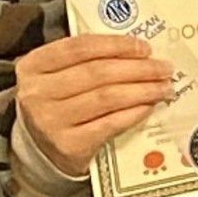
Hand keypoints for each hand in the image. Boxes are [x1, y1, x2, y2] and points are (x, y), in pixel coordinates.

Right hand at [15, 34, 173, 178]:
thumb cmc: (57, 104)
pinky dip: (133, 113)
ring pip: (107, 97)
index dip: (116, 45)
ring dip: (142, 90)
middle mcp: (38, 92)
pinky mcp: (68, 145)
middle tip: (164, 68)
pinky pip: (110, 124)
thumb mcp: (57, 76)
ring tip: (163, 87)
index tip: (144, 47)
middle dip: (138, 68)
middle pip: (98, 72)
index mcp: (33, 66)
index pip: (80, 47)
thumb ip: (86, 60)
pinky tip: (148, 106)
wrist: (40, 151)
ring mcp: (51, 121)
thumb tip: (137, 51)